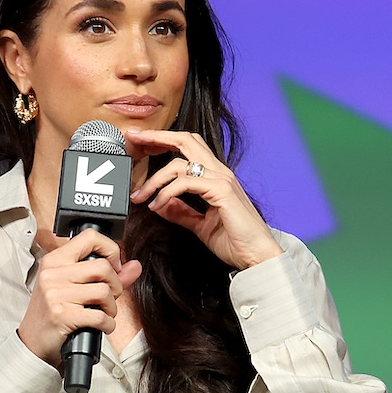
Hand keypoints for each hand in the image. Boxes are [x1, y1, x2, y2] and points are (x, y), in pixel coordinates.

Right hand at [17, 229, 141, 366]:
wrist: (33, 342)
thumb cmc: (54, 312)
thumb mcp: (74, 288)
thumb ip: (108, 276)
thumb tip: (135, 266)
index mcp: (55, 260)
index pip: (90, 237)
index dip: (110, 250)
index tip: (113, 267)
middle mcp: (53, 273)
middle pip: (103, 267)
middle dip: (115, 285)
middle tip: (109, 297)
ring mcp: (56, 294)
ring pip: (104, 292)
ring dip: (112, 307)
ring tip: (104, 312)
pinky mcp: (62, 315)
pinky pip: (100, 316)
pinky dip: (108, 324)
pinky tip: (102, 326)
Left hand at [125, 128, 283, 270]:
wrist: (258, 256)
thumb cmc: (236, 241)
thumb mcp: (200, 225)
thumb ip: (181, 212)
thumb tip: (159, 203)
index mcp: (216, 176)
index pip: (188, 147)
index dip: (164, 140)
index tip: (141, 142)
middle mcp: (220, 172)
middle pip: (185, 140)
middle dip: (156, 136)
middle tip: (134, 137)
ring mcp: (222, 179)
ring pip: (180, 163)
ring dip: (154, 179)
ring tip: (140, 196)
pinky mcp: (222, 191)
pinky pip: (186, 183)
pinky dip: (167, 192)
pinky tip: (156, 205)